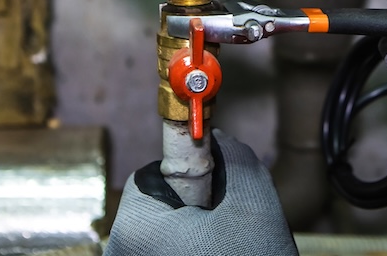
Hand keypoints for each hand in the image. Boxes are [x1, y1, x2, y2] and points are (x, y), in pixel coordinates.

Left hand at [105, 130, 296, 255]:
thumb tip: (217, 142)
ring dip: (188, 242)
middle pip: (150, 214)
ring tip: (223, 255)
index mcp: (133, 231)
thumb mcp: (253, 204)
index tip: (213, 195)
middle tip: (223, 232)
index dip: (187, 179)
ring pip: (158, 242)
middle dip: (187, 214)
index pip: (148, 179)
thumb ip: (233, 159)